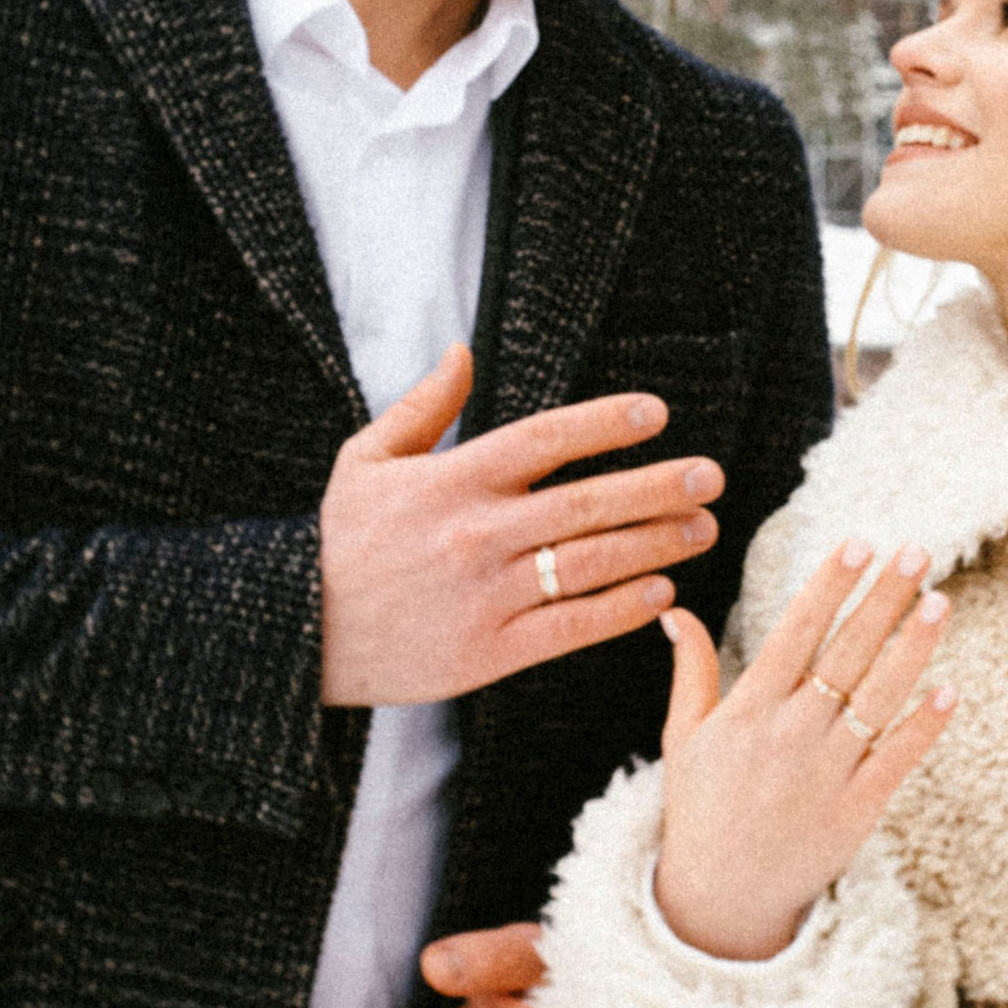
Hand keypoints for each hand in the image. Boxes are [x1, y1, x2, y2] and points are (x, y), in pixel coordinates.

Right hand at [318, 344, 724, 706]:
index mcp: (450, 480)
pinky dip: (620, 609)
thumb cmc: (339, 542)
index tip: (656, 413)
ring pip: (588, 565)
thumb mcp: (364, 461)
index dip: (604, 422)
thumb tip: (463, 353)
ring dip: (655, 544)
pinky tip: (661, 591)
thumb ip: (422, 407)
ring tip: (703, 528)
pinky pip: (570, 629)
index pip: (543, 439)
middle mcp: (475, 534)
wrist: (297, 633)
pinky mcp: (487, 654)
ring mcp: (485, 596)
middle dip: (657, 487)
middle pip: (584, 503)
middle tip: (710, 476)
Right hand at [651, 541, 957, 962]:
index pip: (795, 632)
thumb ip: (690, 672)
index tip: (858, 543)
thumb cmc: (699, 811)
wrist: (720, 901)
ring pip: (879, 699)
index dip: (829, 586)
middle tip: (917, 551)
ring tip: (941, 601)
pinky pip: (897, 760)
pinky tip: (950, 689)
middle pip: (846, 653)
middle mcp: (790, 735)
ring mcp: (827, 773)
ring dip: (913, 648)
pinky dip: (923, 727)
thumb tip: (676, 612)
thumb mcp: (681, 740)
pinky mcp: (857, 811)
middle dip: (883, 599)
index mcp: (747, 711)